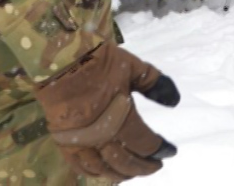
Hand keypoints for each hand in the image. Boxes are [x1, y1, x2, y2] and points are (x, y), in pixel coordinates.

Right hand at [34, 42, 181, 181]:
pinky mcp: (63, 142)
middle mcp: (100, 135)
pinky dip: (95, 173)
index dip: (159, 149)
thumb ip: (155, 84)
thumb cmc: (99, 61)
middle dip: (143, 166)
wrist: (59, 59)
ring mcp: (80, 141)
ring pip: (103, 168)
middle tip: (155, 165)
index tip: (170, 151)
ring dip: (121, 173)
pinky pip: (80, 166)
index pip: (144, 143)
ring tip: (133, 172)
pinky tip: (105, 172)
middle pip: (125, 161)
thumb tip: (174, 101)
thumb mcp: (134, 67)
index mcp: (120, 117)